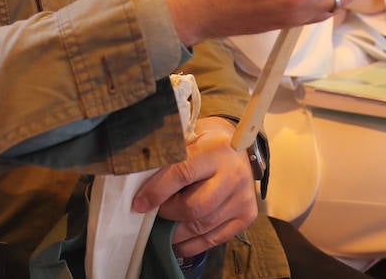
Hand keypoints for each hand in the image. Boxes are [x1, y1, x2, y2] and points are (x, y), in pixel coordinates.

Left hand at [132, 117, 256, 258]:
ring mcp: (242, 198)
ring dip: (176, 233)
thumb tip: (138, 182)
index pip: (182, 173)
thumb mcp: (189, 140)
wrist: (239, 149)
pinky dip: (191, 245)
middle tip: (155, 214)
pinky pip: (214, 239)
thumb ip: (169, 159)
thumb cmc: (207, 144)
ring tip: (162, 230)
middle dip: (168, 214)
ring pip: (202, 227)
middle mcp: (234, 176)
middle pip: (194, 207)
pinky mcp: (247, 216)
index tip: (139, 204)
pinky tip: (177, 242)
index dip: (157, 191)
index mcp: (217, 151)